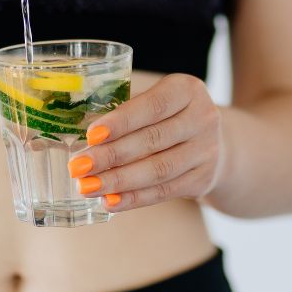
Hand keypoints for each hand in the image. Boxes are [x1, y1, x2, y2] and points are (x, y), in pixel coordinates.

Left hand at [67, 73, 224, 210]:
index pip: (153, 106)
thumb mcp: (157, 100)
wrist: (213, 142)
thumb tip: (80, 132)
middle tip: (78, 166)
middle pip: (152, 140)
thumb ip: (126, 110)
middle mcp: (203, 118)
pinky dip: (134, 198)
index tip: (91, 135)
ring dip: (118, 181)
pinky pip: (164, 191)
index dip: (122, 121)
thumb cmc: (169, 117)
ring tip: (88, 187)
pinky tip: (110, 202)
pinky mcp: (203, 179)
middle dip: (111, 155)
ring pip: (158, 170)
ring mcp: (207, 151)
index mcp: (187, 89)